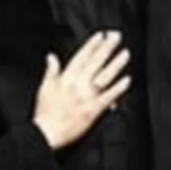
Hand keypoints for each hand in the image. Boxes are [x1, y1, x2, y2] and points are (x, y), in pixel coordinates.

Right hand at [31, 30, 130, 149]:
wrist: (46, 133)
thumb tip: (51, 57)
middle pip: (95, 63)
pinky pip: (108, 97)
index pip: (81, 57)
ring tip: (124, 53)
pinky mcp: (93, 110)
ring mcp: (87, 97)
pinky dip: (117, 88)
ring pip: (104, 76)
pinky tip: (126, 80)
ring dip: (115, 64)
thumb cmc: (45, 113)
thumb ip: (51, 71)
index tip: (101, 36)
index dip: (92, 45)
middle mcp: (78, 85)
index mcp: (65, 79)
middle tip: (116, 37)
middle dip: (106, 48)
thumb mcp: (44, 87)